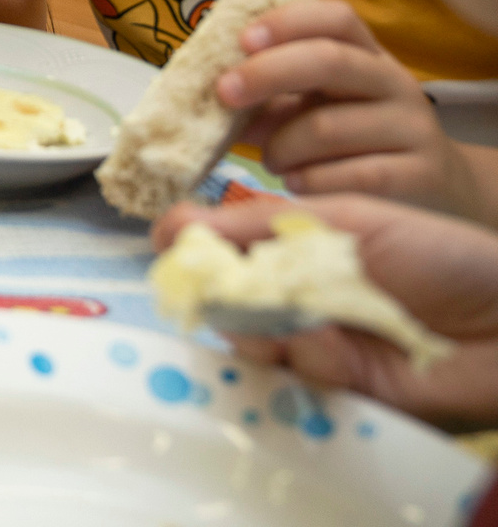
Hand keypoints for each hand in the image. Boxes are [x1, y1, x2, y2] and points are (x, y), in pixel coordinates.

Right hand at [153, 194, 497, 427]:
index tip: (168, 240)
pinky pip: (300, 374)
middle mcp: (300, 300)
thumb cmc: (440, 253)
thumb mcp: (348, 218)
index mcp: (298, 252)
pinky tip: (332, 343)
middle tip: (212, 283)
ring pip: (255, 342)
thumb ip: (266, 222)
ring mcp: (318, 345)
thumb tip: (184, 226)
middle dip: (217, 290)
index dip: (194, 245)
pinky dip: (307, 355)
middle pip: (229, 300)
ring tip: (280, 317)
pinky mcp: (342, 390)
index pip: (227, 249)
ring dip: (257, 327)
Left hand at [220, 0, 488, 219]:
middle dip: (267, 73)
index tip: (241, 40)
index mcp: (366, 53)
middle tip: (225, 93)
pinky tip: (298, 184)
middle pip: (329, 60)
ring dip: (282, 146)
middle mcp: (394, 81)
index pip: (334, 16)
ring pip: (328, 126)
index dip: (286, 21)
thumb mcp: (318, 107)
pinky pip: (352, 174)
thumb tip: (211, 98)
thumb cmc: (356, 140)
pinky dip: (312, 180)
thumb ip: (272, 97)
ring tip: (272, 160)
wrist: (436, 187)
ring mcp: (413, 126)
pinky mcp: (421, 173)